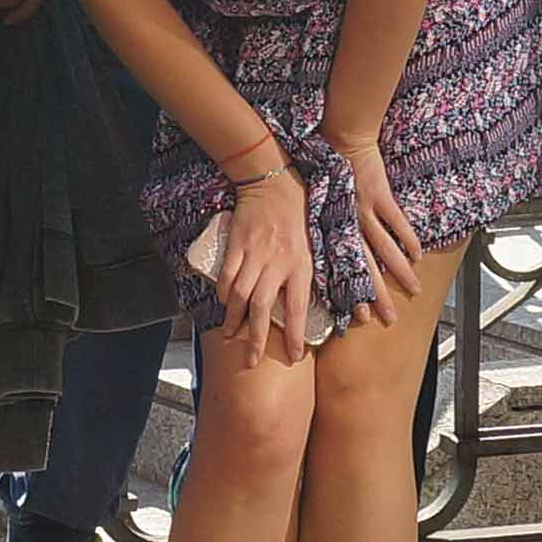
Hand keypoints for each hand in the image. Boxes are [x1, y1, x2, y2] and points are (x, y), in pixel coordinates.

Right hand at [211, 167, 316, 363]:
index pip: (298, 309)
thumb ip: (311, 271)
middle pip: (263, 309)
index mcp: (301, 264)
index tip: (294, 357)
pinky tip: (224, 304)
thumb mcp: (316, 242)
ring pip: (241, 296)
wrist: (274, 180)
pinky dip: (225, 293)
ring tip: (230, 335)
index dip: (295, 336)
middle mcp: (277, 263)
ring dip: (234, 319)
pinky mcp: (237, 245)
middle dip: (256, 339)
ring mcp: (254, 254)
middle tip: (251, 361)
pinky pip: (228, 276)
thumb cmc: (301, 211)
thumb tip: (313, 301)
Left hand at [339, 133, 436, 308]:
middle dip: (377, 294)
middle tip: (388, 318)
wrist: (339, 138)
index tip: (358, 318)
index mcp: (330, 228)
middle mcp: (345, 223)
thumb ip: (328, 229)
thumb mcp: (320, 205)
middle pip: (363, 267)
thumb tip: (333, 255)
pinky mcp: (378, 194)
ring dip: (399, 272)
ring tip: (413, 290)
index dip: (350, 294)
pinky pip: (396, 222)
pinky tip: (417, 255)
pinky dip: (408, 239)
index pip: (340, 269)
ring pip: (383, 249)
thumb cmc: (329, 171)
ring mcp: (363, 209)